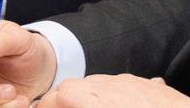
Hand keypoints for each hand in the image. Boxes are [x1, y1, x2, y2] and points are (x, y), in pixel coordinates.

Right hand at [49, 75, 189, 107]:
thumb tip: (64, 104)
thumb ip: (79, 106)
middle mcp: (109, 86)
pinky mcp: (145, 85)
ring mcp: (128, 83)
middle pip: (72, 87)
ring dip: (84, 97)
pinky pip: (117, 86)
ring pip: (94, 84)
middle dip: (60, 100)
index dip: (44, 106)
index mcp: (95, 100)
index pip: (57, 97)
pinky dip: (107, 96)